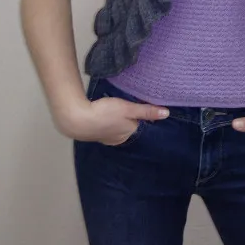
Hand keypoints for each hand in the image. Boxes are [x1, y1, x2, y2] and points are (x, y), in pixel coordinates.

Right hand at [55, 96, 169, 145]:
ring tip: (115, 109)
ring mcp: (106, 138)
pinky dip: (107, 121)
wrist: (77, 119)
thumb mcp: (128, 109)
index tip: (140, 106)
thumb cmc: (105, 113)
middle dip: (129, 118)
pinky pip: (106, 127)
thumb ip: (147, 111)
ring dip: (117, 120)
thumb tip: (167, 113)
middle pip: (129, 126)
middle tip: (126, 105)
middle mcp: (119, 139)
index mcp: (129, 134)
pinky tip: (105, 114)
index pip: (140, 124)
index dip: (141, 115)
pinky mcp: (95, 134)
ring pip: (117, 127)